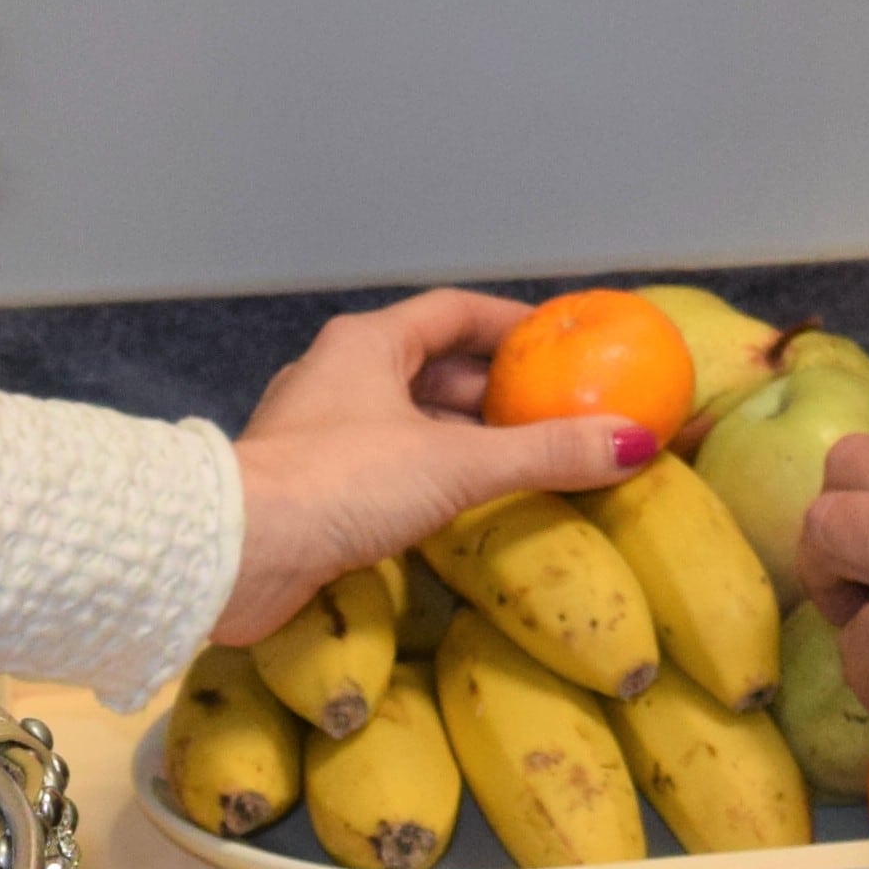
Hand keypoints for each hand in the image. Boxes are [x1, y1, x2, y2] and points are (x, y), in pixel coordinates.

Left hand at [214, 288, 654, 643]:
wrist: (233, 556)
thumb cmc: (341, 483)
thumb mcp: (456, 463)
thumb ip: (544, 453)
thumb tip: (635, 442)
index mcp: (368, 344)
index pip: (453, 313)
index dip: (510, 324)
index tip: (561, 343)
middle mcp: (338, 375)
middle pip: (430, 367)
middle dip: (492, 391)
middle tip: (554, 414)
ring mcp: (315, 432)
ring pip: (404, 420)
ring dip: (459, 438)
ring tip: (519, 463)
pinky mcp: (304, 488)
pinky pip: (381, 466)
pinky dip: (425, 476)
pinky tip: (457, 509)